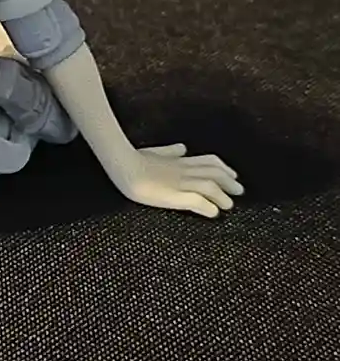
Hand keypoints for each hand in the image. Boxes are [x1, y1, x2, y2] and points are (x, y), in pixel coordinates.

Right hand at [116, 144, 243, 217]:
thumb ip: (169, 151)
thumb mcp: (154, 151)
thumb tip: (182, 148)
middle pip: (214, 173)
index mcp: (179, 160)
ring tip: (229, 205)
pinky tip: (212, 213)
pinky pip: (196, 200)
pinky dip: (207, 207)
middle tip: (239, 191)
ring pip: (209, 186)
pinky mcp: (173, 195)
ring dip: (222, 196)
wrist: (122, 164)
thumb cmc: (133, 158)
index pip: (208, 161)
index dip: (223, 168)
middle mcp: (183, 170)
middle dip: (229, 182)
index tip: (232, 175)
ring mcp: (178, 182)